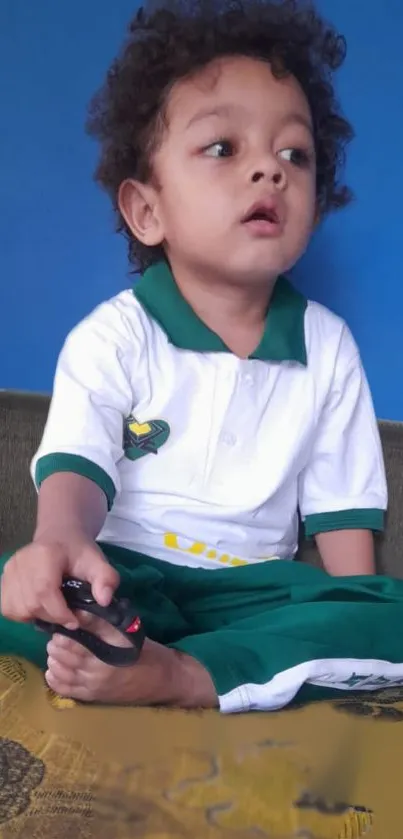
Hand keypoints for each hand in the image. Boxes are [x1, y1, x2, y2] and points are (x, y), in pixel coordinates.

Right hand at [0, 538, 118, 628]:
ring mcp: (9, 570)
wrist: (60, 536)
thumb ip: (106, 579)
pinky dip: (23, 614)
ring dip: (37, 617)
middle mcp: (21, 562)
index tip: (74, 621)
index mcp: (45, 554)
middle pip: (30, 603)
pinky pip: (8, 608)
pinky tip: (38, 606)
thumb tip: (105, 600)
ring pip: (17, 609)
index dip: (58, 612)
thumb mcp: (98, 562)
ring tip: (53, 609)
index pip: (44, 590)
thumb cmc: (78, 552)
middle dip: (51, 616)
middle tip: (67, 616)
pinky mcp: (3, 579)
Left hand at [45, 611, 141, 701]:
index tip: (64, 622)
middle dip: (57, 643)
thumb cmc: (142, 650)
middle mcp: (99, 668)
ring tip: (56, 650)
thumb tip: (76, 611)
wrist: (158, 679)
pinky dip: (54, 678)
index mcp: (109, 648)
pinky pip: (65, 689)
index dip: (65, 629)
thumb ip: (100, 622)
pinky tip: (54, 669)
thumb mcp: (125, 630)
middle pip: (66, 654)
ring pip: (62, 671)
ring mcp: (94, 685)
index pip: (77, 638)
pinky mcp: (91, 697)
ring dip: (54, 658)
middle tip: (58, 635)